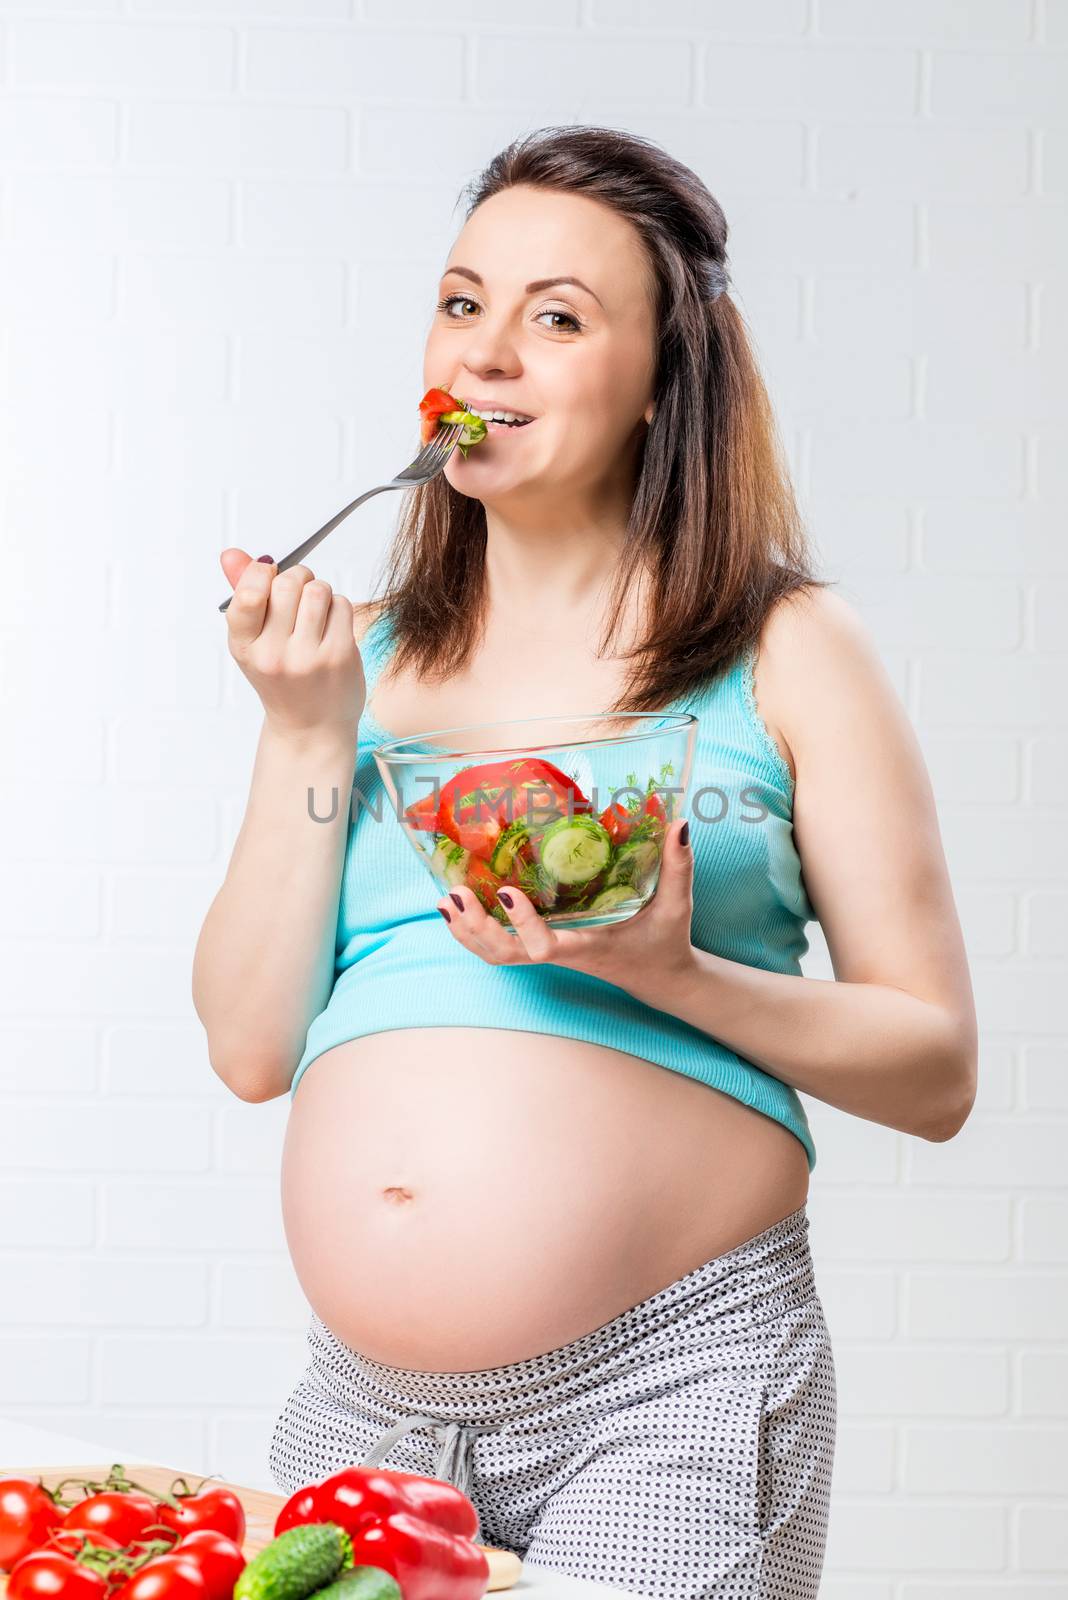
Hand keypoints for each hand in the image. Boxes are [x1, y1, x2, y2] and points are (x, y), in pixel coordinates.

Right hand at [220, 548, 365, 737]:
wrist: (310, 727)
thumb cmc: (282, 678)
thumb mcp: (254, 641)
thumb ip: (243, 594)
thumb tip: (231, 554)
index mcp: (245, 647)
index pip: (247, 594)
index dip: (261, 573)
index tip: (268, 576)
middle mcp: (273, 655)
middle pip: (288, 582)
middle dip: (296, 578)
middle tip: (297, 596)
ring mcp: (308, 657)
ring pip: (318, 589)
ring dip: (319, 592)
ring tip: (315, 613)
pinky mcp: (339, 656)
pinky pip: (341, 604)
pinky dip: (337, 608)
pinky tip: (330, 628)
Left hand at [435, 819, 697, 997]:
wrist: (660, 977)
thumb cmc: (666, 941)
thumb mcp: (676, 905)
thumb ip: (679, 866)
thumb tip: (680, 823)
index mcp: (589, 946)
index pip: (547, 947)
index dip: (523, 924)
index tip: (507, 892)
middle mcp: (563, 953)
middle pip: (506, 955)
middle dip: (477, 930)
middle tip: (458, 894)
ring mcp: (550, 953)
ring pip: (497, 956)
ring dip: (467, 932)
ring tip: (448, 899)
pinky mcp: (545, 948)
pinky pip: (500, 949)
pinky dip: (473, 931)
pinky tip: (457, 906)